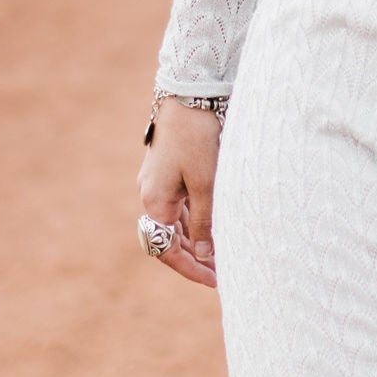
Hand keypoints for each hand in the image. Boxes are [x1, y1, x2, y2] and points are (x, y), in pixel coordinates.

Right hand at [137, 101, 220, 288]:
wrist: (189, 94)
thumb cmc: (198, 137)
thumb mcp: (206, 184)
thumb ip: (204, 223)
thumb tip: (202, 256)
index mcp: (155, 201)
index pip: (168, 250)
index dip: (191, 269)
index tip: (215, 282)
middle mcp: (152, 194)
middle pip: (171, 238)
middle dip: (196, 257)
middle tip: (224, 273)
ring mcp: (159, 182)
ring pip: (177, 221)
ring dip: (197, 239)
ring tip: (224, 254)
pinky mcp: (170, 170)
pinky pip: (181, 203)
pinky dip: (197, 219)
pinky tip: (216, 225)